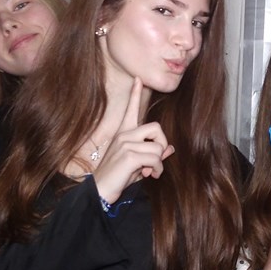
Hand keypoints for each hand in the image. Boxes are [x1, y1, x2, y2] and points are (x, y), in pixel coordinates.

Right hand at [90, 77, 173, 202]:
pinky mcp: (129, 155)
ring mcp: (125, 143)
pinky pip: (155, 158)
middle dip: (161, 145)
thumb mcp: (139, 164)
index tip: (138, 78)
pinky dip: (157, 169)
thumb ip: (154, 155)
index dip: (135, 93)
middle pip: (156, 128)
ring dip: (159, 163)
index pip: (131, 109)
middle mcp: (124, 134)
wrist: (101, 191)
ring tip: (150, 172)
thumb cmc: (119, 177)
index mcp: (124, 133)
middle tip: (156, 160)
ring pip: (158, 147)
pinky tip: (150, 175)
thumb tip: (170, 148)